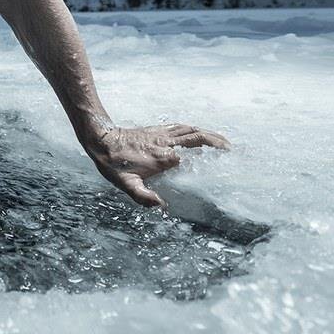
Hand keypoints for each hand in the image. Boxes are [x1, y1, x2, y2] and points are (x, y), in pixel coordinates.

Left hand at [83, 123, 229, 207]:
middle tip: (232, 149)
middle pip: (199, 137)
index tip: (225, 165)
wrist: (101, 140)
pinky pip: (180, 126)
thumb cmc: (113, 164)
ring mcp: (162, 134)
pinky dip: (193, 129)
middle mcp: (166, 143)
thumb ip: (144, 197)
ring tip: (223, 141)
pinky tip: (198, 132)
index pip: (193, 157)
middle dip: (218, 142)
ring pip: (191, 130)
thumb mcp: (126, 184)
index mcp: (164, 157)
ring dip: (209, 133)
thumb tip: (162, 207)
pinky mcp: (156, 129)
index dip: (211, 159)